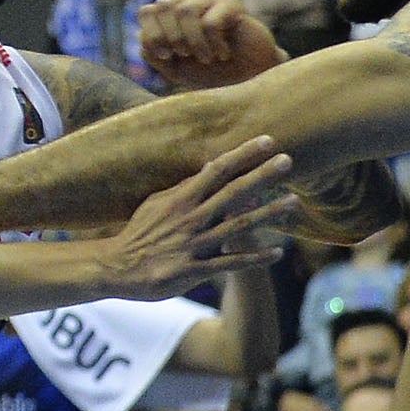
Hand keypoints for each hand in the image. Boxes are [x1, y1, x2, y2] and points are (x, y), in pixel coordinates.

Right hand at [101, 137, 295, 301]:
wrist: (116, 267)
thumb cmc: (140, 232)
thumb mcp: (156, 203)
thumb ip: (184, 187)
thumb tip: (209, 166)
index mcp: (181, 198)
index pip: (216, 169)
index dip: (242, 154)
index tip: (267, 140)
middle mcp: (190, 218)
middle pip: (232, 192)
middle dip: (261, 175)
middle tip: (288, 160)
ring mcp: (193, 244)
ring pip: (238, 226)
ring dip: (267, 214)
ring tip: (293, 203)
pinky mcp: (193, 270)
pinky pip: (231, 263)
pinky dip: (255, 258)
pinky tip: (278, 251)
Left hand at [138, 0, 285, 89]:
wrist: (247, 81)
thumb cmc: (211, 73)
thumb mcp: (175, 69)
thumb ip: (154, 54)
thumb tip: (141, 37)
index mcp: (171, 16)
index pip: (147, 11)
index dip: (152, 35)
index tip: (166, 56)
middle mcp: (189, 2)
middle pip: (163, 6)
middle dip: (170, 37)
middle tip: (186, 56)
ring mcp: (210, 1)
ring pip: (185, 10)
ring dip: (193, 41)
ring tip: (206, 58)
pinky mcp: (231, 4)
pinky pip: (210, 20)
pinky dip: (213, 43)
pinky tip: (223, 54)